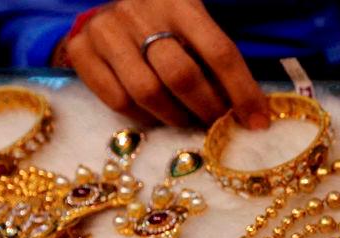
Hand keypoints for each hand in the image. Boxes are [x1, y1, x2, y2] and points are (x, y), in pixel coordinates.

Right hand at [66, 0, 268, 127]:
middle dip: (206, 109)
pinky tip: (155, 115)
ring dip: (175, 118)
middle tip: (216, 124)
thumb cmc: (166, 28)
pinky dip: (142, 118)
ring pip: (147, 92)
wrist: (109, 12)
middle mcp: (140, 11)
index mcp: (180, 1)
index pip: (220, 52)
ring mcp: (107, 29)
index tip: (257, 122)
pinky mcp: (81, 49)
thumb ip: (217, 62)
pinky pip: (117, 101)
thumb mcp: (195, 29)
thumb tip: (252, 114)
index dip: (243, 92)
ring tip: (187, 121)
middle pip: (181, 75)